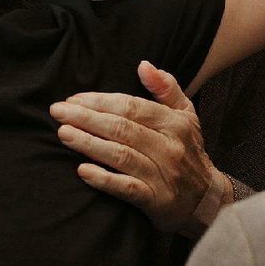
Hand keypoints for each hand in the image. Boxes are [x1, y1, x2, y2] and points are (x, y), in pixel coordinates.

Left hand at [49, 61, 218, 235]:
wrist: (206, 199)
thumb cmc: (187, 149)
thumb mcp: (185, 114)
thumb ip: (166, 87)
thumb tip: (144, 65)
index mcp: (173, 123)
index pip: (131, 107)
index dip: (100, 101)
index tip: (73, 99)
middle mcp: (169, 147)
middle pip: (122, 128)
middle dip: (86, 118)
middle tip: (58, 112)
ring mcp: (163, 175)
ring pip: (121, 156)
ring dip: (89, 144)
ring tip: (63, 134)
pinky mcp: (156, 201)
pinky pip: (127, 188)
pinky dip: (104, 180)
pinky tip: (82, 170)